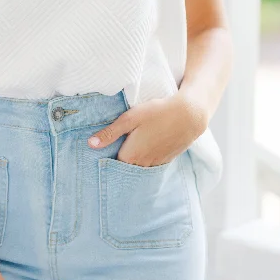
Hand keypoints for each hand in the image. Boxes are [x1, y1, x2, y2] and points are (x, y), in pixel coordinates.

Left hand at [87, 92, 207, 166]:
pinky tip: (147, 145)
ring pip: (139, 166)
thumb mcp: (130, 118)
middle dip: (120, 160)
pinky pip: (151, 163)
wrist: (189, 115)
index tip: (102, 150)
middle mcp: (143, 164)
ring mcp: (156, 163)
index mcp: (131, 156)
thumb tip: (91, 144)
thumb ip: (110, 133)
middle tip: (115, 145)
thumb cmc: (157, 113)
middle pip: (126, 167)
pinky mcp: (167, 160)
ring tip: (132, 144)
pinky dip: (146, 157)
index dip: (107, 156)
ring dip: (134, 159)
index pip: (112, 164)